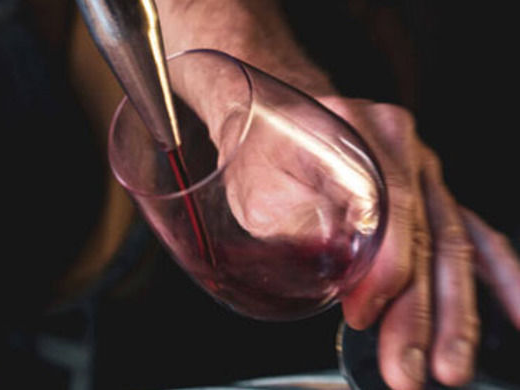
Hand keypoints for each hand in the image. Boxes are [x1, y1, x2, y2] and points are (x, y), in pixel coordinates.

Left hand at [216, 91, 519, 389]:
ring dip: (455, 311)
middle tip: (412, 367)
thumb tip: (336, 264)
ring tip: (450, 364)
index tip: (366, 315)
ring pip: (452, 243)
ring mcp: (420, 170)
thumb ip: (294, 220)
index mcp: (357, 131)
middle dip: (423, 311)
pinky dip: (497, 275)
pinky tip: (512, 312)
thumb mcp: (258, 184)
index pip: (388, 203)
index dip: (383, 267)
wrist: (274, 125)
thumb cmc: (261, 155)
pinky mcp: (428, 193)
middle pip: (425, 233)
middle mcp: (399, 146)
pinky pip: (470, 233)